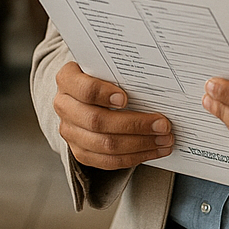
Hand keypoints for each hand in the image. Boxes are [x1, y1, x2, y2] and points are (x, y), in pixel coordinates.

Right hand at [54, 61, 174, 170]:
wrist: (84, 94)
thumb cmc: (101, 77)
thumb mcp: (105, 67)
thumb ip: (121, 73)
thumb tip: (156, 84)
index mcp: (68, 80)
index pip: (84, 89)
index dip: (104, 95)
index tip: (126, 98)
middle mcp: (64, 106)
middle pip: (97, 121)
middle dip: (135, 125)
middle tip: (163, 124)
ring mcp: (70, 132)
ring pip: (105, 145)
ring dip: (140, 144)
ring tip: (164, 140)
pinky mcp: (80, 152)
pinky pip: (108, 161)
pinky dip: (134, 157)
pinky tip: (153, 151)